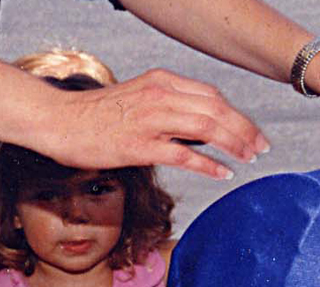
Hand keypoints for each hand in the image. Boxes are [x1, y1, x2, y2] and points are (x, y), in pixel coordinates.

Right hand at [32, 69, 268, 179]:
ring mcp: (151, 119)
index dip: (237, 115)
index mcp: (161, 81)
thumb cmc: (95, 116)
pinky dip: (209, 164)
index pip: (211, 95)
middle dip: (244, 129)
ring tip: (249, 158)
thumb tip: (199, 129)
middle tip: (261, 148)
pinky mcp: (141, 144)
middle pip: (217, 109)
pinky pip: (185, 153)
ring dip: (234, 144)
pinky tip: (223, 172)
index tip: (251, 133)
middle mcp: (160, 95)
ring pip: (207, 127)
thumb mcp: (138, 99)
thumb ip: (168, 107)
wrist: (58, 120)